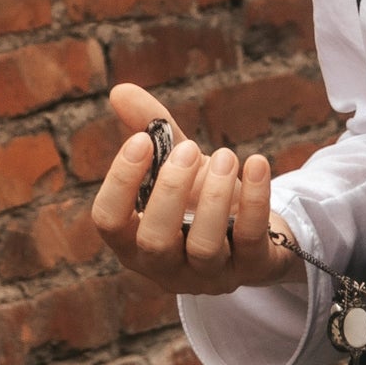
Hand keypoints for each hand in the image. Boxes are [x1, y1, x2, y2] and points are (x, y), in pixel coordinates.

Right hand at [90, 82, 298, 296]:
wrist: (257, 232)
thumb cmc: (201, 197)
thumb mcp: (175, 163)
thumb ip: (150, 129)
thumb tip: (119, 90)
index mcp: (133, 240)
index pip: (108, 221)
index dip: (120, 181)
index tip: (140, 139)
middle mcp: (165, 266)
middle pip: (154, 241)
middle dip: (170, 190)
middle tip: (190, 149)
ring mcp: (208, 274)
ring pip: (205, 246)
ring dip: (215, 195)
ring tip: (227, 155)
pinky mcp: (251, 268)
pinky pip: (251, 239)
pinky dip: (256, 199)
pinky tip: (257, 163)